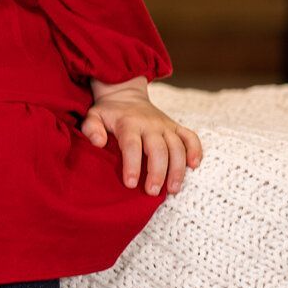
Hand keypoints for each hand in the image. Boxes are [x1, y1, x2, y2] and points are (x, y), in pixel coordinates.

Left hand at [81, 78, 202, 195]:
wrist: (126, 95)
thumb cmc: (108, 112)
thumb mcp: (93, 116)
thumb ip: (91, 128)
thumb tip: (98, 143)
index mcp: (129, 123)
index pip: (132, 145)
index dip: (132, 165)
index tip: (130, 184)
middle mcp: (150, 124)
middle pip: (158, 149)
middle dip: (158, 172)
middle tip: (152, 192)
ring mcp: (165, 126)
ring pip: (177, 147)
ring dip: (177, 169)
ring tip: (173, 189)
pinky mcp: (176, 127)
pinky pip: (191, 137)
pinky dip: (196, 150)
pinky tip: (194, 166)